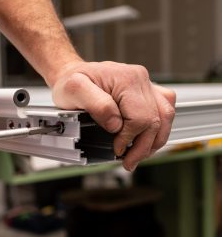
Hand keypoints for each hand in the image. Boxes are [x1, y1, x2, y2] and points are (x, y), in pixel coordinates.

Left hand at [51, 61, 175, 170]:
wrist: (71, 74)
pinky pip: (164, 111)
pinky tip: (146, 139)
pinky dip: (158, 129)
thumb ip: (97, 106)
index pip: (141, 118)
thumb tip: (116, 125)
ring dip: (154, 141)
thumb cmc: (71, 82)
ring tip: (139, 155)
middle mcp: (140, 80)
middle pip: (157, 120)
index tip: (116, 149)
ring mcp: (145, 85)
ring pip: (165, 117)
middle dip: (143, 147)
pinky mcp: (146, 92)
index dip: (129, 139)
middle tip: (129, 162)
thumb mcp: (74, 90)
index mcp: (127, 79)